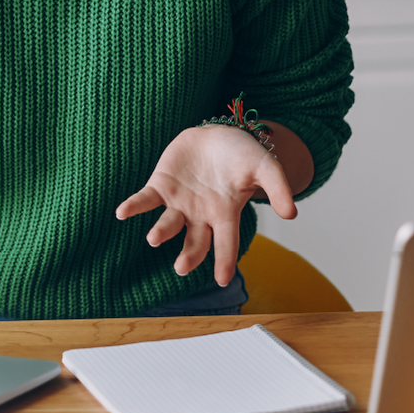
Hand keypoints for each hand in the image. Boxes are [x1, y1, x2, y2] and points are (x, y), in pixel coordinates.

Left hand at [114, 125, 297, 286]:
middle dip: (189, 256)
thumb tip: (291, 214)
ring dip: (161, 232)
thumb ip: (278, 187)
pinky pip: (145, 200)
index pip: (226, 243)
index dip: (225, 261)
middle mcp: (200, 214)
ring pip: (168, 224)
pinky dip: (134, 206)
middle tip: (181, 267)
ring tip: (154, 238)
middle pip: (194, 242)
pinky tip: (122, 212)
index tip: (223, 279)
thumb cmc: (242, 154)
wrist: (218, 133)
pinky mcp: (161, 185)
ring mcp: (179, 202)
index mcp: (225, 214)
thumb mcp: (264, 166)